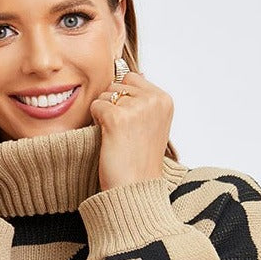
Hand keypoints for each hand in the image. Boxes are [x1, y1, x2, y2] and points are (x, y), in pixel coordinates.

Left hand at [89, 72, 173, 191]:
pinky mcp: (117, 117)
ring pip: (105, 95)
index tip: (132, 124)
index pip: (132, 79)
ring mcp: (136, 107)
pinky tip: (109, 138)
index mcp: (165, 100)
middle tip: (124, 132)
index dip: (125, 100)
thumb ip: (143, 98)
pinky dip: (96, 122)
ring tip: (117, 137)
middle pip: (117, 84)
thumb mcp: (152, 123)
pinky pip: (95, 106)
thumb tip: (128, 71)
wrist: (135, 189)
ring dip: (104, 114)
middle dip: (114, 104)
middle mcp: (154, 100)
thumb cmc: (139, 160)